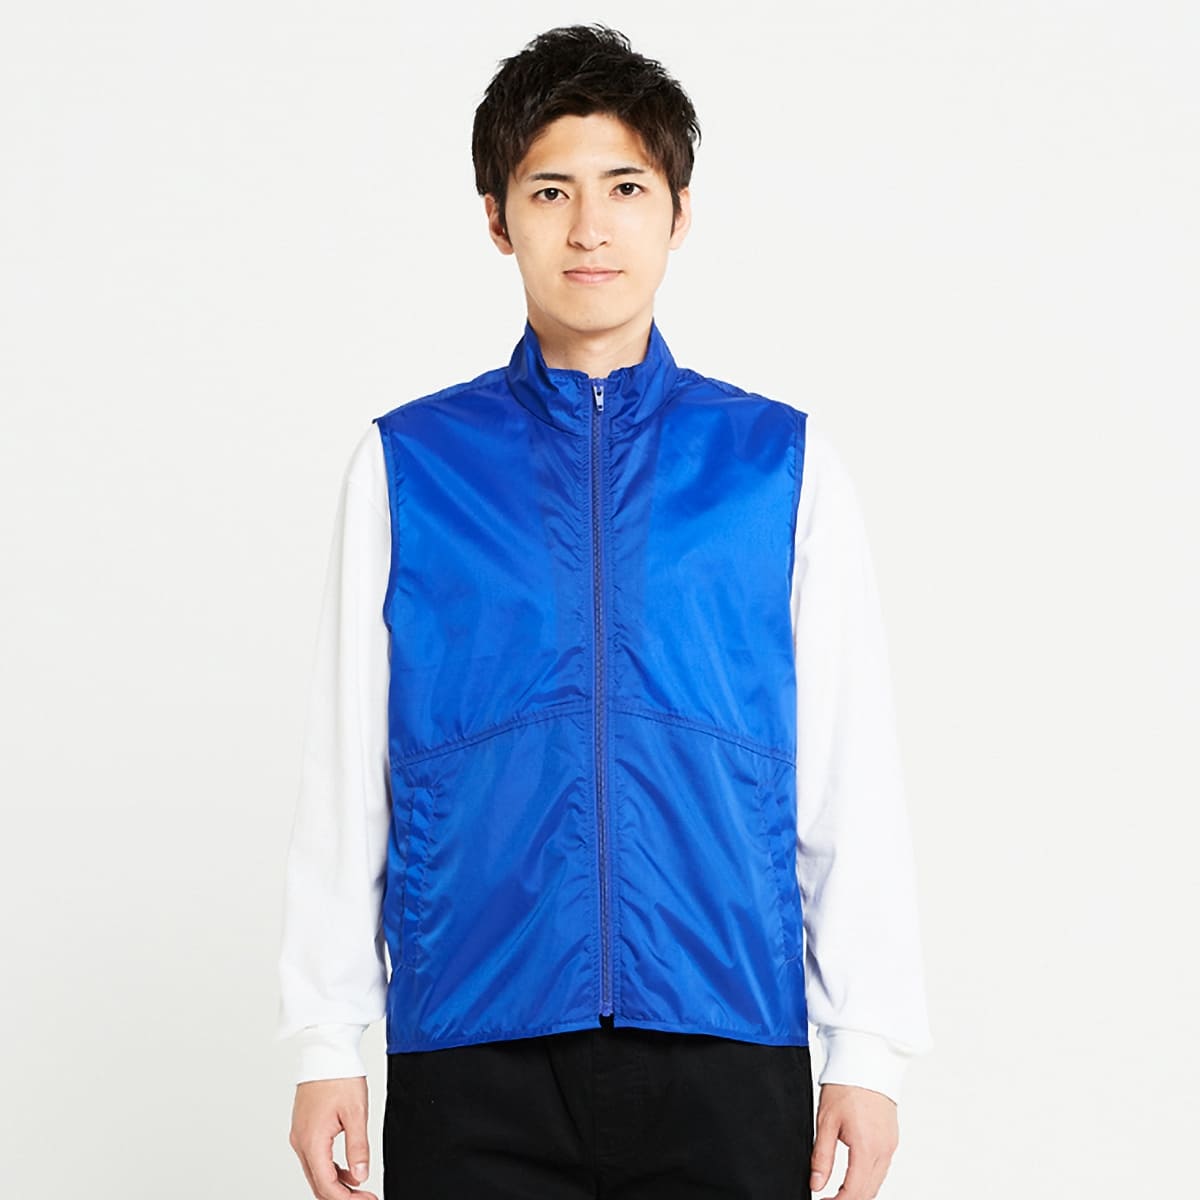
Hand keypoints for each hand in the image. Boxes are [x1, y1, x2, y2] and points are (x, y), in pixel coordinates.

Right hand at [288, 1076, 377, 1199]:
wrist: (325, 1051)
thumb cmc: (339, 1076)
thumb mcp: (356, 1113)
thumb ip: (358, 1147)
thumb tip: (360, 1176)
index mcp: (312, 1141)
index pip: (326, 1185)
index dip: (347, 1199)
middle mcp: (301, 1142)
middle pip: (318, 1183)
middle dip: (341, 1196)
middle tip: (365, 1198)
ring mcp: (300, 1135)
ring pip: (315, 1172)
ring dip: (336, 1184)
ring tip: (360, 1188)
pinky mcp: (304, 1128)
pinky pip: (314, 1158)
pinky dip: (330, 1169)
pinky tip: (347, 1170)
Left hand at [809, 1082, 898, 1198]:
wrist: (867, 1061)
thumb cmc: (846, 1085)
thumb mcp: (826, 1122)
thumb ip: (821, 1157)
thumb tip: (816, 1183)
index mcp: (867, 1147)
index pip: (855, 1192)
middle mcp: (884, 1149)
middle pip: (869, 1192)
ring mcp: (891, 1145)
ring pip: (877, 1182)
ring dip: (860, 1191)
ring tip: (838, 1192)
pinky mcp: (892, 1139)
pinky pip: (882, 1168)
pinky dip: (869, 1178)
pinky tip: (854, 1176)